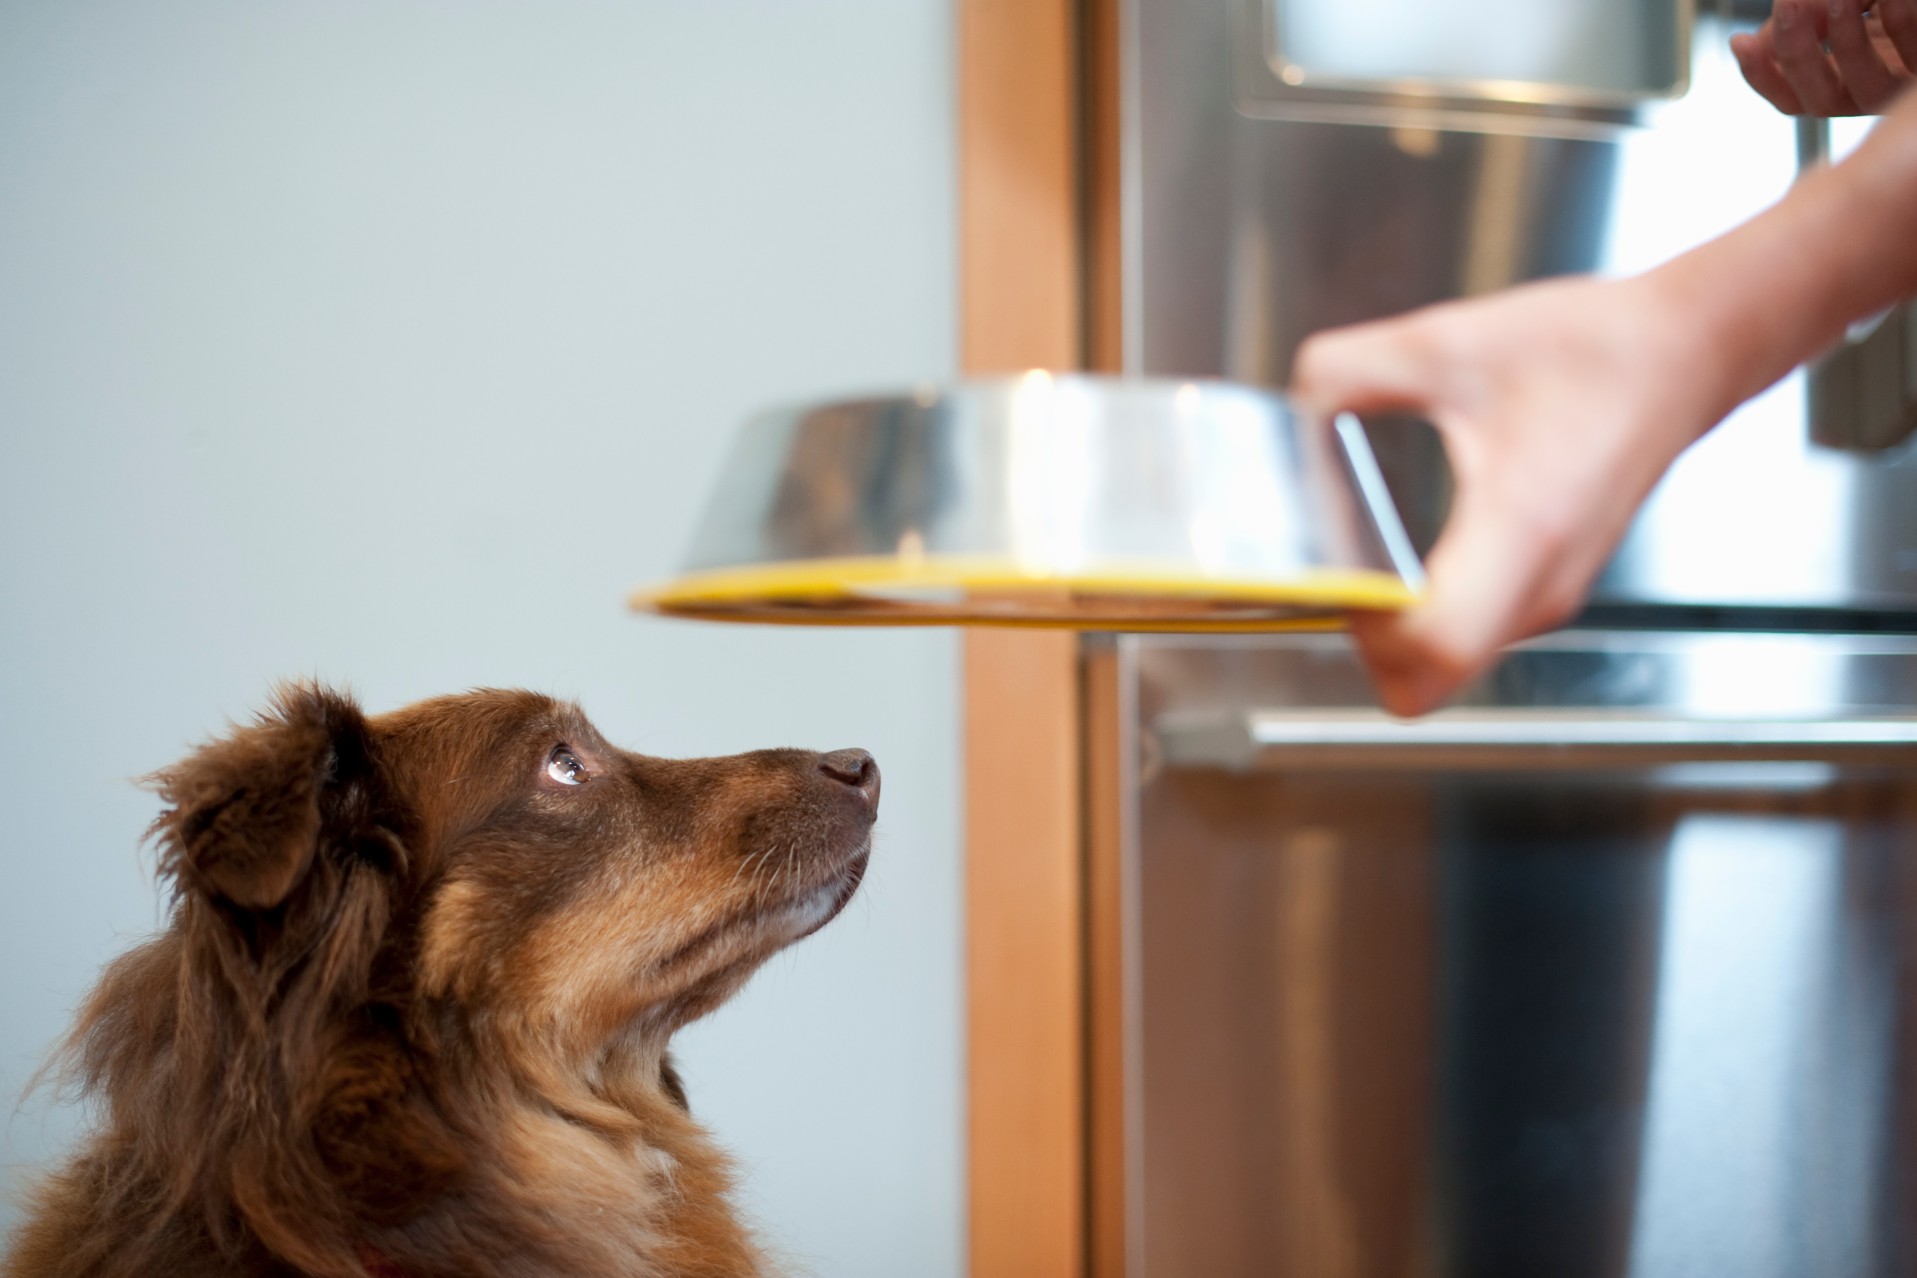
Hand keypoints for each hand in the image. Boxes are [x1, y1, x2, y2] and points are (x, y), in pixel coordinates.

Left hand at [1291, 276, 1716, 715]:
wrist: (1685, 352)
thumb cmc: (1590, 351)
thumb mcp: (1448, 341)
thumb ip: (1348, 371)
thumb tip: (1289, 411)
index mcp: (1521, 528)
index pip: (1436, 648)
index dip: (1370, 634)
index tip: (1337, 581)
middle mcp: (1539, 584)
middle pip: (1428, 680)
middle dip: (1366, 643)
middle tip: (1334, 577)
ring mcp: (1546, 597)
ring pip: (1446, 669)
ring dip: (1393, 635)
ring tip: (1358, 564)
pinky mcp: (1543, 590)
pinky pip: (1466, 638)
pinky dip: (1423, 619)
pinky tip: (1396, 560)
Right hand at [1731, 0, 1914, 115]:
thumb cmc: (1895, 8)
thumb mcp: (1845, 9)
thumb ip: (1808, 24)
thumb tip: (1752, 43)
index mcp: (1845, 80)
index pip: (1792, 98)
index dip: (1762, 76)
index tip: (1739, 40)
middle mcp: (1874, 93)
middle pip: (1821, 101)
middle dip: (1797, 53)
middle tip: (1788, 4)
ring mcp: (1907, 88)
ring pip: (1865, 89)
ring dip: (1844, 39)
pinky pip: (1914, 52)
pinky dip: (1896, 20)